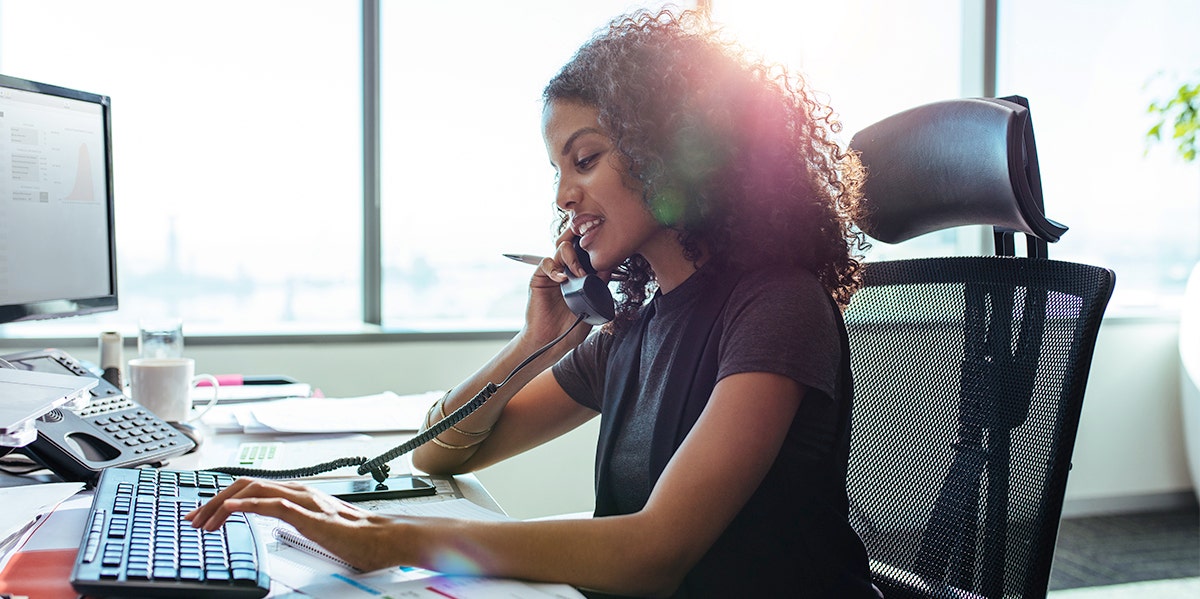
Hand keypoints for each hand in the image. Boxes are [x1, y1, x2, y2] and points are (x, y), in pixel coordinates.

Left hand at [185, 477, 403, 571]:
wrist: (386, 539)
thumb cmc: (359, 536)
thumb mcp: (317, 527)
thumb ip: (297, 521)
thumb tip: (278, 527)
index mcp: (299, 494)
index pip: (252, 488)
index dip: (223, 498)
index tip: (203, 514)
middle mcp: (298, 492)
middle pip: (246, 485)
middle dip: (213, 500)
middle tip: (194, 518)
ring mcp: (304, 501)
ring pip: (254, 490)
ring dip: (223, 504)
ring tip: (204, 519)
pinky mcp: (309, 516)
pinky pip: (273, 505)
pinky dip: (248, 505)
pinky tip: (231, 510)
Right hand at [520, 229, 603, 345]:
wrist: (551, 342)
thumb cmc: (570, 329)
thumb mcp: (591, 308)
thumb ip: (599, 289)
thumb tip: (608, 270)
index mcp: (580, 277)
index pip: (588, 254)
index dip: (595, 251)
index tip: (605, 256)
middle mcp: (567, 271)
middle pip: (575, 244)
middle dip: (583, 243)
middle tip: (592, 256)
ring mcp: (553, 274)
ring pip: (562, 248)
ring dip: (573, 258)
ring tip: (579, 274)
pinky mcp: (539, 279)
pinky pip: (546, 263)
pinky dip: (555, 268)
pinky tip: (562, 280)